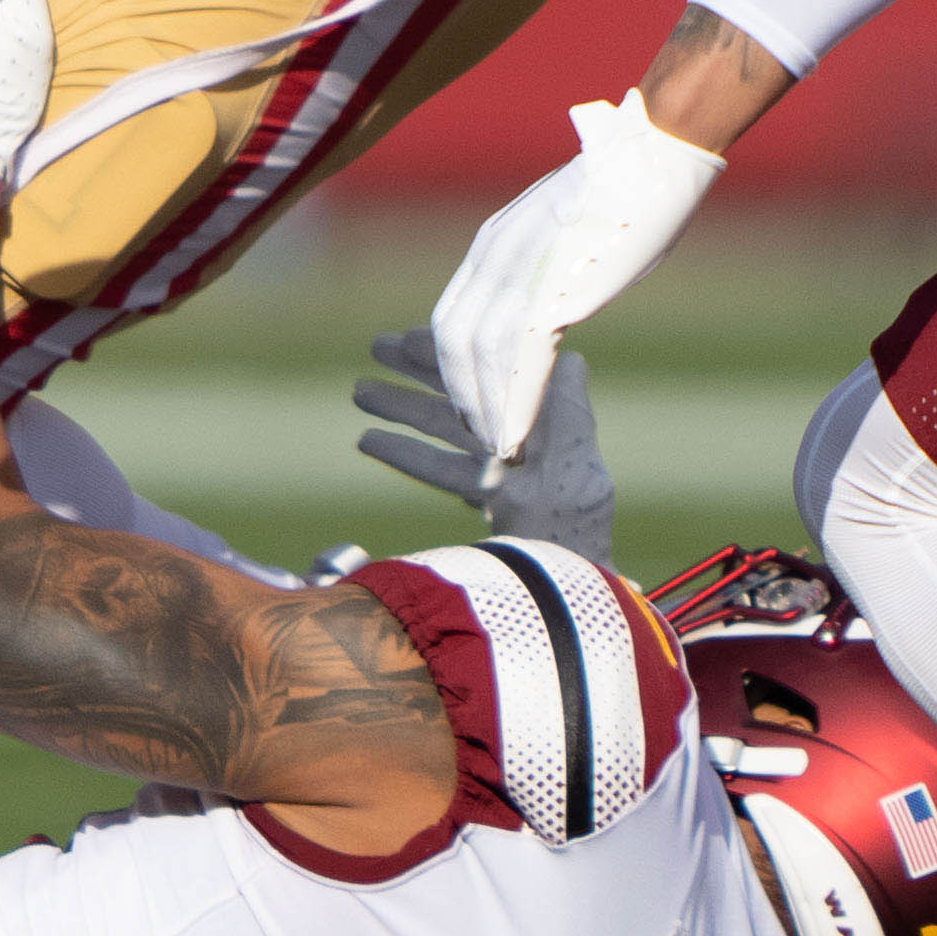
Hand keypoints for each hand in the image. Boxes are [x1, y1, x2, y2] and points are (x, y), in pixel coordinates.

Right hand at [352, 339, 613, 564]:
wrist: (563, 602)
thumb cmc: (577, 537)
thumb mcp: (578, 468)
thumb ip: (571, 414)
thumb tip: (572, 358)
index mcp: (546, 429)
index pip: (496, 376)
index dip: (458, 354)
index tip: (415, 334)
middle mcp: (525, 445)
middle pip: (467, 395)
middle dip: (421, 371)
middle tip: (377, 346)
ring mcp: (503, 476)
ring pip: (445, 429)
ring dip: (401, 408)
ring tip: (358, 391)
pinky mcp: (487, 504)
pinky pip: (441, 471)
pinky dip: (406, 454)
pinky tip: (368, 441)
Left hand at [424, 95, 721, 466]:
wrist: (654, 153)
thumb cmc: (628, 186)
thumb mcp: (568, 225)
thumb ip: (549, 258)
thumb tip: (562, 281)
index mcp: (495, 240)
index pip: (455, 314)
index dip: (454, 365)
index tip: (467, 399)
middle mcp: (496, 255)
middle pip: (454, 339)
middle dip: (461, 392)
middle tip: (476, 434)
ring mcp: (521, 271)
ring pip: (480, 356)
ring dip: (486, 407)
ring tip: (496, 448)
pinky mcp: (555, 288)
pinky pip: (523, 360)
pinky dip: (516, 404)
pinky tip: (517, 436)